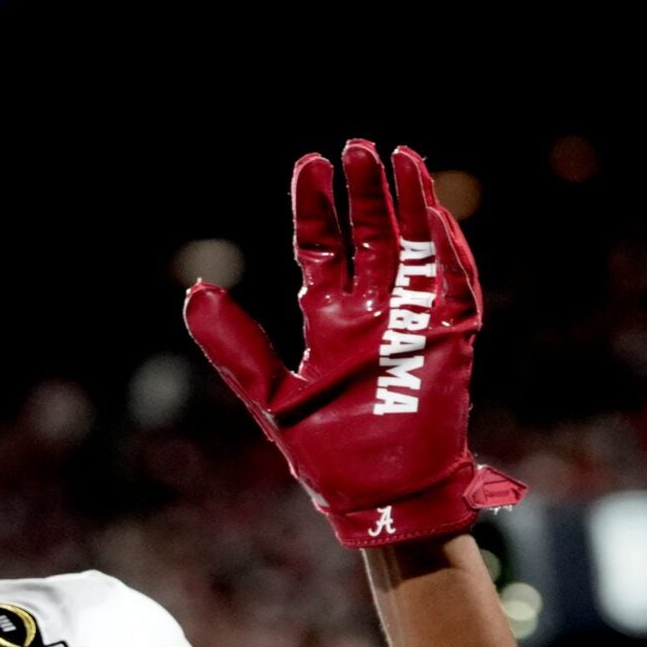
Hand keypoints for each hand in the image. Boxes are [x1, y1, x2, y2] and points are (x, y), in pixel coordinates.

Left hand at [184, 141, 520, 548]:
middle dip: (363, 193)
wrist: (379, 498)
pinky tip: (432, 209)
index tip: (310, 164)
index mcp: (328, 321)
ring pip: (412, 245)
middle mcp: (371, 312)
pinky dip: (445, 245)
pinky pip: (453, 280)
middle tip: (355, 147)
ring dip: (406, 201)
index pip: (321, 248)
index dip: (315, 207)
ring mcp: (413, 320)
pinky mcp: (451, 337)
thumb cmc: (326, 455)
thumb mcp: (270, 395)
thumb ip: (233, 344)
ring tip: (398, 155)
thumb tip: (194, 289)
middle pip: (369, 235)